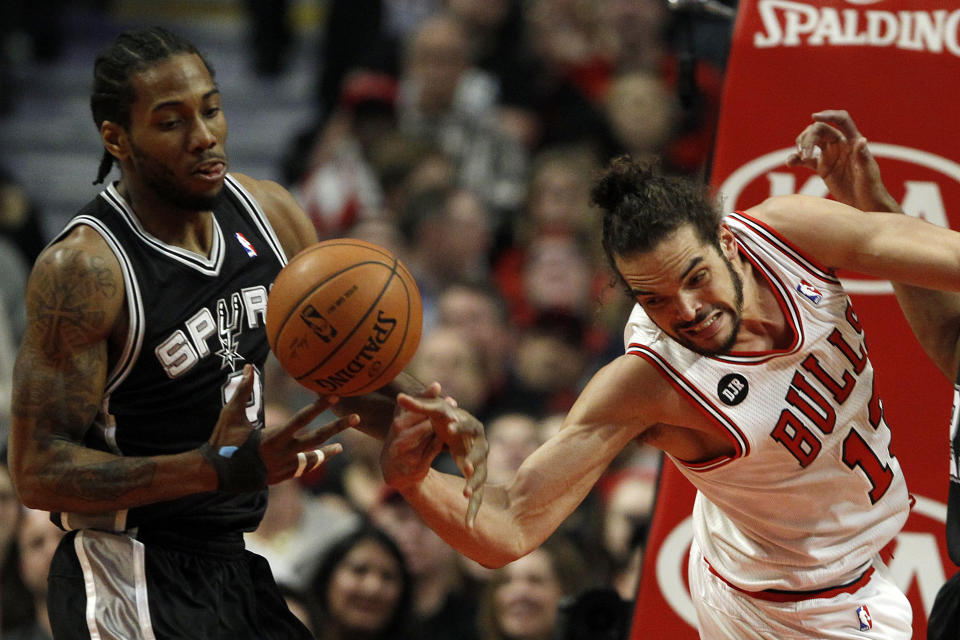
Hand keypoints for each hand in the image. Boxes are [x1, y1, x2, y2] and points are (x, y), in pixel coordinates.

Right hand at [209, 365, 353, 484]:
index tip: (334, 396)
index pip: (301, 419)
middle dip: (337, 428)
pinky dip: (310, 462)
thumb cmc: (222, 440)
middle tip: (357, 418)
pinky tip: (318, 458)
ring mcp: (282, 468)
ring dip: (327, 451)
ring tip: (341, 446)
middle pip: (316, 439)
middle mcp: (281, 454)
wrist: (214, 473)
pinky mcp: (279, 477)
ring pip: (311, 458)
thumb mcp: (231, 414)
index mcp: (272, 438)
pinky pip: (300, 469)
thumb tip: (249, 366)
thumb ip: (243, 390)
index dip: (319, 407)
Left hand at [384, 383, 487, 526]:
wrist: (457, 432)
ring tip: (466, 494)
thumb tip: (398, 396)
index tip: (449, 428)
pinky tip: (468, 525)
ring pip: (479, 478)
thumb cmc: (445, 421)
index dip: (460, 427)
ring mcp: (480, 466)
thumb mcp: (433, 412)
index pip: (468, 426)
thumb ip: (418, 404)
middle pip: (479, 455)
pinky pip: (476, 499)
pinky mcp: (476, 482)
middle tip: (465, 466)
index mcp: (471, 429)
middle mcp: (480, 447)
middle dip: (472, 460)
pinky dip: (472, 512)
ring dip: (473, 485)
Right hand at [786, 110, 898, 211]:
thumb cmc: (871, 188)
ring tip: (798, 158)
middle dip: (809, 138)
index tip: (814, 117)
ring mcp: (830, 155)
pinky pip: (805, 159)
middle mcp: (840, 144)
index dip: (828, 115)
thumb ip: (863, 157)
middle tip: (804, 153)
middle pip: (820, 130)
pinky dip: (796, 159)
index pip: (841, 120)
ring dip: (801, 145)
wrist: (864, 205)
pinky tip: (790, 162)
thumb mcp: (868, 174)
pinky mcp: (822, 167)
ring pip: (811, 141)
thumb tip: (861, 140)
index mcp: (852, 141)